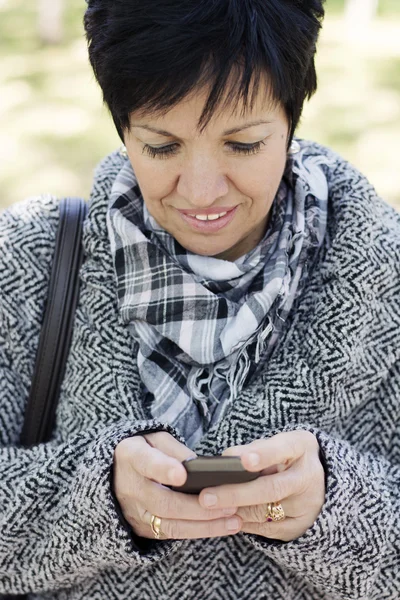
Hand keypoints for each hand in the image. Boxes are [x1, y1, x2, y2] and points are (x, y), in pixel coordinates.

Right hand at [113, 431, 241, 539]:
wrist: (114, 472)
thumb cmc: (144, 449)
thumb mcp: (155, 438)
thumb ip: (176, 450)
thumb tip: (201, 466)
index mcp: (131, 456)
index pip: (147, 463)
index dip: (164, 470)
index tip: (182, 475)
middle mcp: (130, 487)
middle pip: (164, 502)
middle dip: (198, 507)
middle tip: (228, 504)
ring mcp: (135, 511)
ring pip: (169, 524)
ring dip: (204, 525)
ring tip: (233, 521)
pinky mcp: (143, 528)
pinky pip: (171, 534)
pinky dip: (197, 532)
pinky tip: (220, 527)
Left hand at [198, 431, 324, 541]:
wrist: (323, 481)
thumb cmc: (288, 457)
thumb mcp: (279, 443)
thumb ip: (255, 449)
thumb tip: (226, 459)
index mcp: (301, 447)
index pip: (281, 449)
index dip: (262, 455)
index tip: (242, 461)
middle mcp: (308, 478)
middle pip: (270, 489)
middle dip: (235, 494)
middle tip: (206, 497)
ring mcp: (307, 506)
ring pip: (264, 512)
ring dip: (235, 510)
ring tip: (210, 508)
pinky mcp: (300, 527)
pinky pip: (266, 530)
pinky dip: (244, 523)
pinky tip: (226, 517)